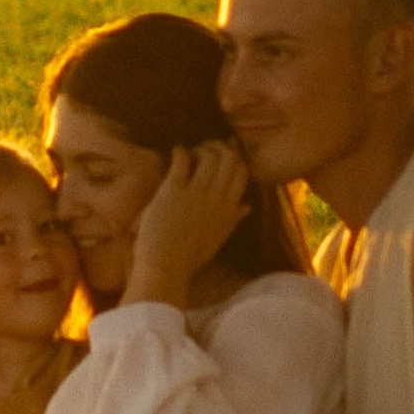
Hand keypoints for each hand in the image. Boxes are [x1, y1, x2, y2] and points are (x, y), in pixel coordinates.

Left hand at [122, 139, 252, 307]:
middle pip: (228, 159)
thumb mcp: (219, 236)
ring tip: (191, 152)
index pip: (242, 172)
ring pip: (209, 156)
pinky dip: (180, 151)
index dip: (234, 158)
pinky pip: (182, 161)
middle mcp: (216, 197)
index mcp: (229, 209)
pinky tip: (177, 150)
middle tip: (206, 148)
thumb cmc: (190, 255)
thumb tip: (247, 207)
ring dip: (200, 149)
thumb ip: (233, 219)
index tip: (223, 156)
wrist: (166, 265)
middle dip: (219, 147)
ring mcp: (196, 192)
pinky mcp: (173, 189)